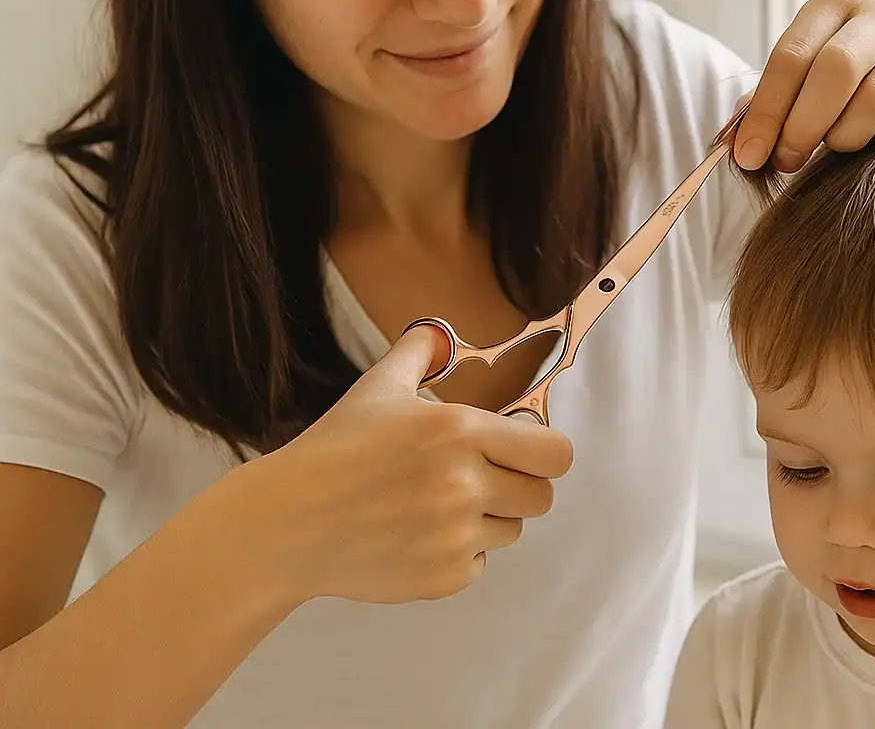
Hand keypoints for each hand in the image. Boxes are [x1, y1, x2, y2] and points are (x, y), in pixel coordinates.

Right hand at [233, 324, 572, 605]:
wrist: (285, 524)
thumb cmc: (334, 450)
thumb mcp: (377, 389)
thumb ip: (419, 352)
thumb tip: (442, 331)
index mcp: (459, 431)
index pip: (555, 453)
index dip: (543, 452)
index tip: (520, 452)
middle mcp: (465, 484)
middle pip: (541, 497)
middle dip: (518, 487)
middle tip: (478, 480)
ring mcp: (455, 535)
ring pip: (512, 530)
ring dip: (487, 520)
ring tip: (435, 507)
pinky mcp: (442, 577)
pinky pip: (479, 564)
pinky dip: (457, 554)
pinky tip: (416, 536)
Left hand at [732, 0, 874, 171]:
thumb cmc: (870, 55)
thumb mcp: (824, 53)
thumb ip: (779, 90)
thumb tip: (731, 141)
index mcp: (836, 1)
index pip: (791, 54)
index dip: (766, 110)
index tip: (748, 156)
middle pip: (834, 71)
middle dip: (802, 126)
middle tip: (786, 162)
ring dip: (845, 135)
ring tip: (835, 147)